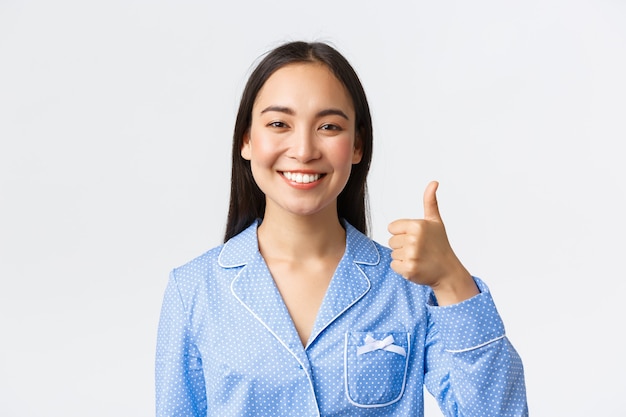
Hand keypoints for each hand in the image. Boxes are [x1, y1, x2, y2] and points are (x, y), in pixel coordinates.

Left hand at [388, 181, 477, 304]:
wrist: (448, 270)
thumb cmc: (440, 244)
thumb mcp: (435, 221)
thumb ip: (430, 201)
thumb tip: (434, 182)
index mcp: (417, 225)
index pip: (391, 228)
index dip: (402, 233)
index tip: (416, 238)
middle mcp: (414, 239)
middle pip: (391, 241)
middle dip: (402, 246)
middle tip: (419, 250)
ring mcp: (411, 255)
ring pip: (393, 254)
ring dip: (403, 257)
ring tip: (419, 258)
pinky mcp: (408, 269)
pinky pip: (394, 266)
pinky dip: (402, 268)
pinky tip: (416, 266)